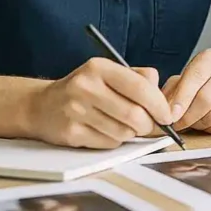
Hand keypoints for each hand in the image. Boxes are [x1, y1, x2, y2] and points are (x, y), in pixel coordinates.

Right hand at [26, 57, 172, 148]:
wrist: (42, 106)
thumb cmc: (85, 88)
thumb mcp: (109, 72)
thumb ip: (139, 77)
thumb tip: (163, 96)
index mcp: (99, 67)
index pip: (139, 87)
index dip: (159, 104)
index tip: (167, 114)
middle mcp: (85, 87)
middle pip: (134, 114)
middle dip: (148, 124)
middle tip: (150, 125)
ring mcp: (76, 111)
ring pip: (123, 132)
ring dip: (131, 133)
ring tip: (123, 124)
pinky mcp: (71, 133)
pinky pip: (108, 143)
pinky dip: (115, 141)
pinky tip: (106, 130)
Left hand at [162, 49, 210, 134]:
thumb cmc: (201, 83)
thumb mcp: (182, 80)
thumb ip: (170, 92)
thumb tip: (162, 110)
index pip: (196, 76)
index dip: (181, 98)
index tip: (170, 115)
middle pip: (207, 98)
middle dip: (188, 116)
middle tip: (177, 125)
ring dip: (200, 124)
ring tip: (193, 122)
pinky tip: (207, 124)